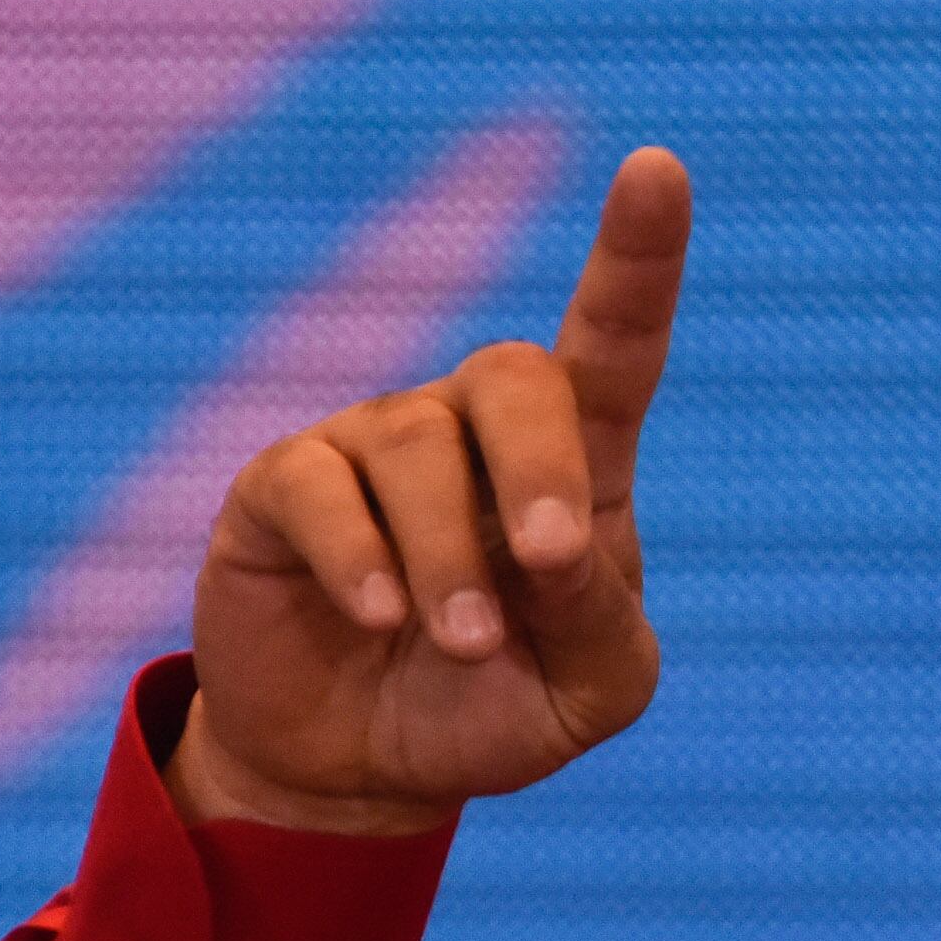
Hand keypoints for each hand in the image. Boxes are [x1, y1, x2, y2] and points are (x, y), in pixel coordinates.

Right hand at [171, 147, 689, 834]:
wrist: (367, 770)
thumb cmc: (499, 707)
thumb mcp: (590, 692)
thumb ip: (603, 622)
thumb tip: (556, 550)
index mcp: (575, 463)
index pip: (613, 342)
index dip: (636, 257)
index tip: (658, 169)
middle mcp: (473, 431)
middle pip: (514, 374)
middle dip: (539, 465)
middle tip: (549, 563)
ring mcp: (372, 447)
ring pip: (416, 446)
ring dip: (450, 558)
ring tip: (462, 643)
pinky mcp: (282, 488)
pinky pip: (318, 484)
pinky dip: (361, 557)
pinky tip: (380, 617)